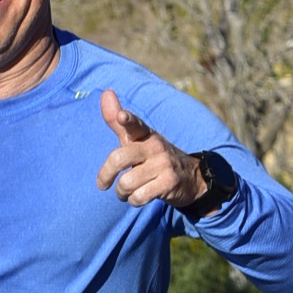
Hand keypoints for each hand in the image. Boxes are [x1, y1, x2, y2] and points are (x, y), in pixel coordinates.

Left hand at [95, 87, 213, 209]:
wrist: (190, 177)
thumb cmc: (153, 156)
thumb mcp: (137, 138)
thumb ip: (117, 119)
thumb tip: (106, 91)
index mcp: (145, 134)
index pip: (135, 124)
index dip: (127, 120)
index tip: (122, 117)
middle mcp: (155, 146)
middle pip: (120, 158)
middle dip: (105, 175)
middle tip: (103, 184)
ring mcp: (163, 165)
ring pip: (127, 183)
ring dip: (121, 192)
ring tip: (125, 192)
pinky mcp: (168, 183)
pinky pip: (139, 196)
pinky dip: (133, 200)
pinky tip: (137, 197)